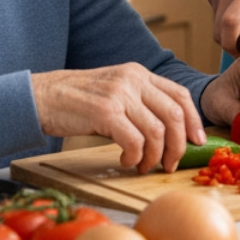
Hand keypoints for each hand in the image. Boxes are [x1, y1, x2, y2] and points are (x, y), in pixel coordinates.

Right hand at [30, 64, 204, 173]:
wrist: (42, 97)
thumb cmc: (77, 101)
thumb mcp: (114, 91)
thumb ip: (139, 102)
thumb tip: (168, 131)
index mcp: (138, 73)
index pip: (180, 95)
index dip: (193, 120)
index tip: (197, 141)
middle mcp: (133, 80)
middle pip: (173, 115)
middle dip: (178, 145)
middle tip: (170, 164)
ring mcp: (119, 94)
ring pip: (156, 131)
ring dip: (155, 156)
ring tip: (144, 166)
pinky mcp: (105, 112)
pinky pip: (135, 141)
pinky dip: (135, 157)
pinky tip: (126, 161)